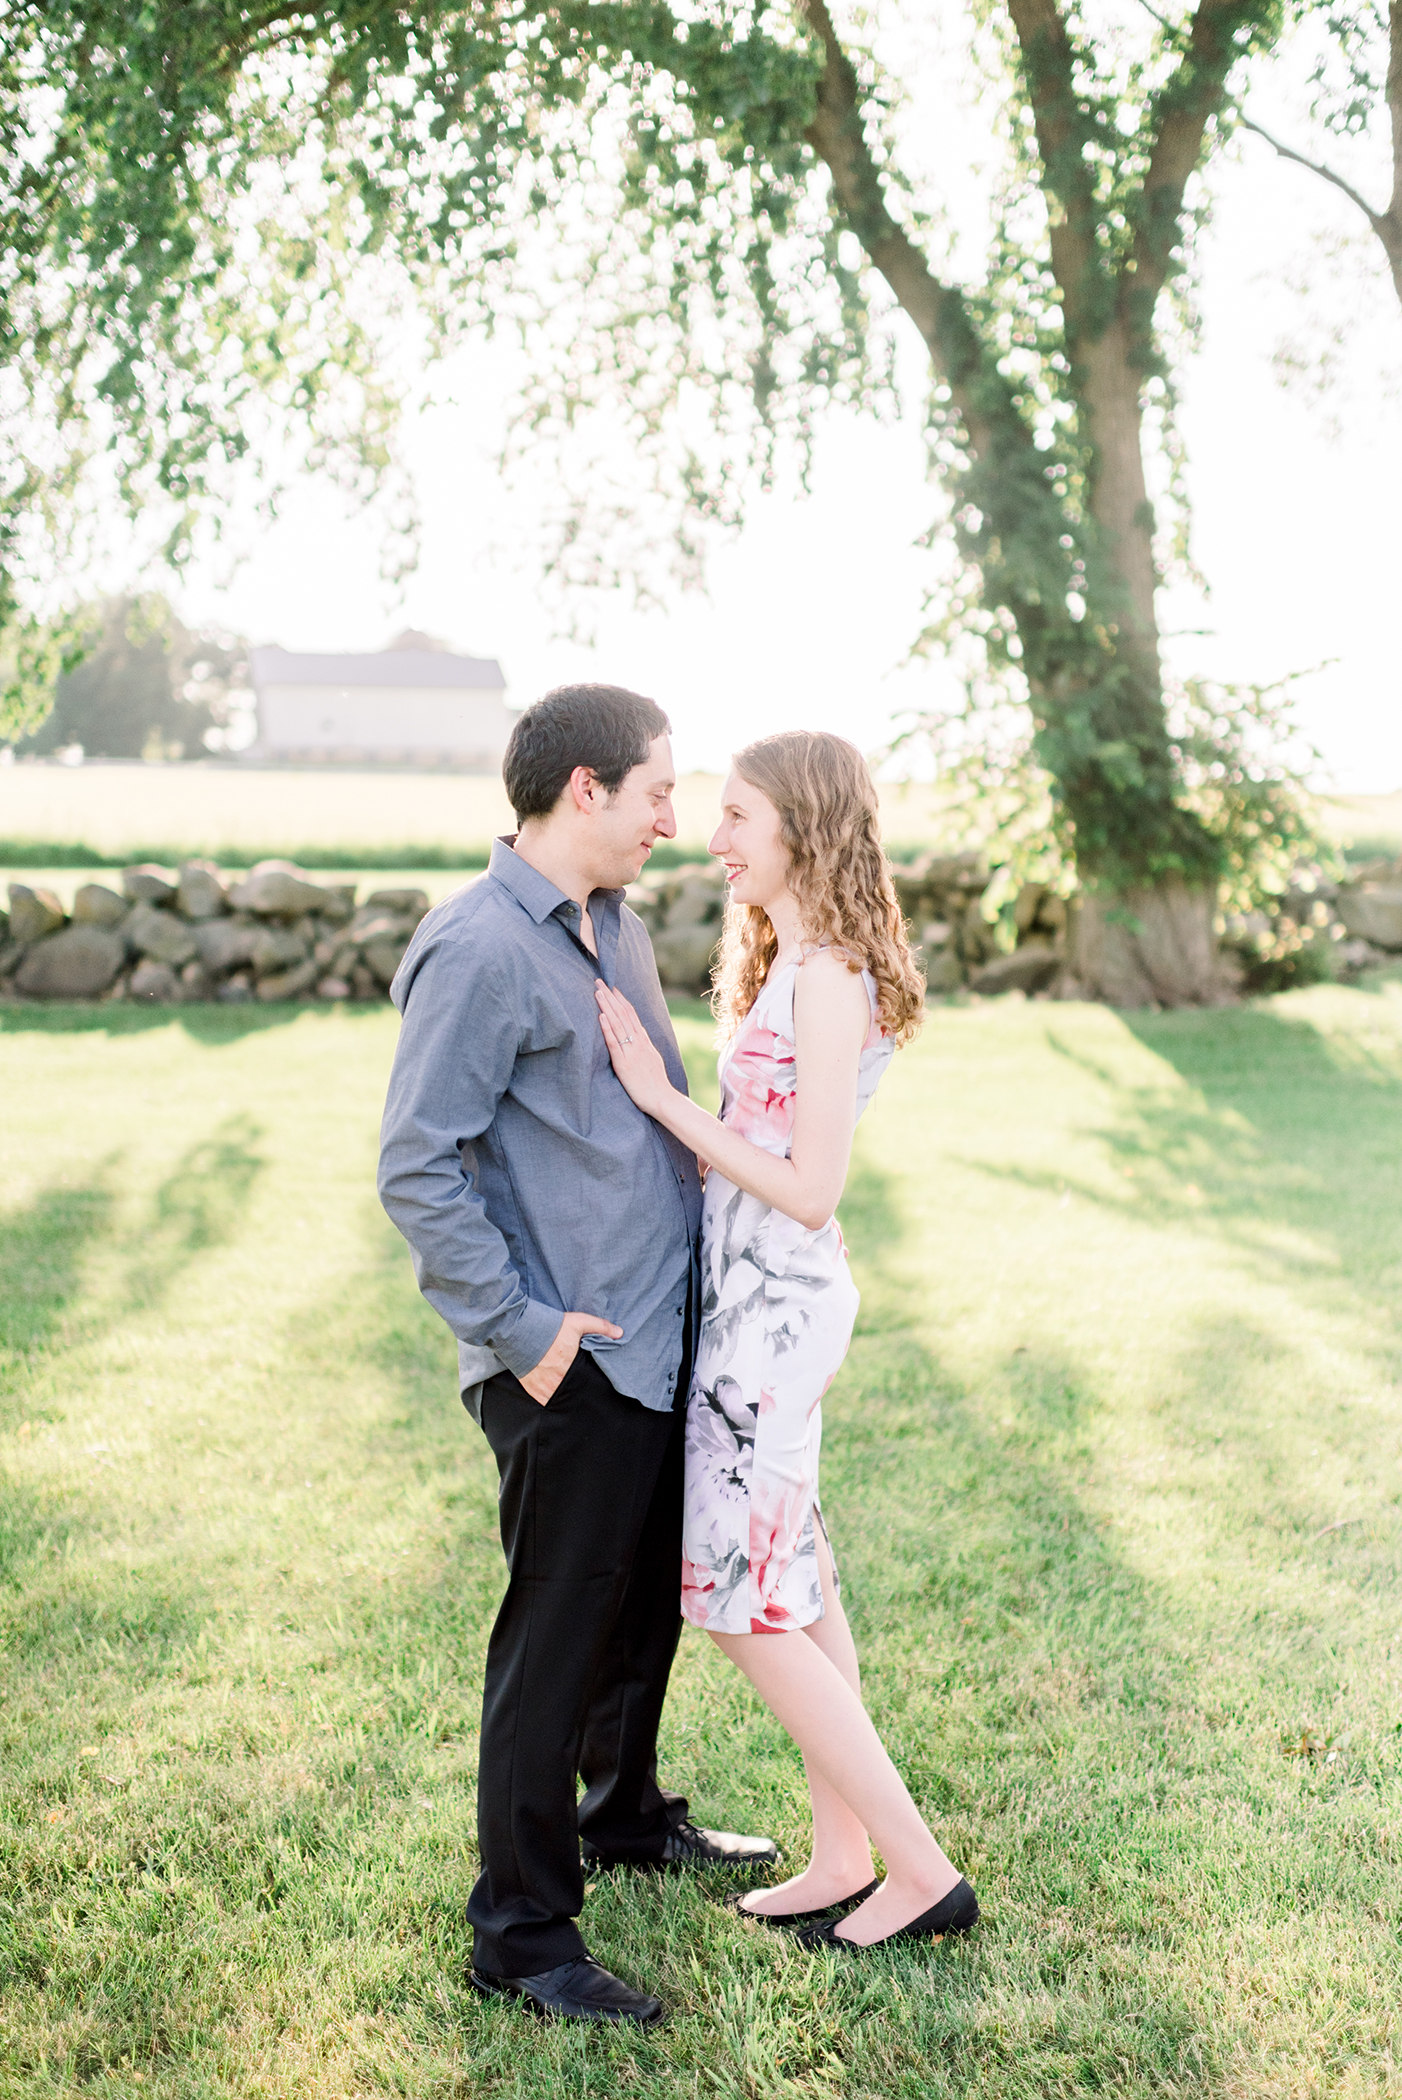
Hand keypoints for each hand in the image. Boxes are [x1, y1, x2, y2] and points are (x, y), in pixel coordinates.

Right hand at [520, 1310, 622, 1404]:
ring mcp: (543, 1387)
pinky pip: (543, 1401)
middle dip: (576, 1393)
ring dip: (562, 1397)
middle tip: (580, 1389)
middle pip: (572, 1394)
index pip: (586, 1384)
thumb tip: (621, 1333)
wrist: (519, 1330)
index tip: (592, 1385)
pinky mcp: (531, 1389)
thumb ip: (601, 1327)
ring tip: (566, 1393)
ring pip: (558, 1400)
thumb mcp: (578, 1322)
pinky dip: (548, 1399)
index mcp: (571, 1368)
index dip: (589, 1386)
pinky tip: (552, 1394)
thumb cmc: (550, 1327)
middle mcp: (558, 1381)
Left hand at [595, 981, 671, 1114]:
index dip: (621, 1000)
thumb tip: (639, 1032)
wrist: (663, 1099)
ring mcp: (632, 1052)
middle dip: (610, 996)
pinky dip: (607, 1029)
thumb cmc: (656, 1083)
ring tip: (597, 992)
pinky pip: (615, 1043)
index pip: (632, 1015)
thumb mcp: (653, 1059)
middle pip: (623, 1014)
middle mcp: (639, 1043)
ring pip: (618, 1024)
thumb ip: (645, 1045)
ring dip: (607, 1006)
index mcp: (644, 1041)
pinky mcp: (624, 1064)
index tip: (612, 987)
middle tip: (599, 981)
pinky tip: (601, 1016)